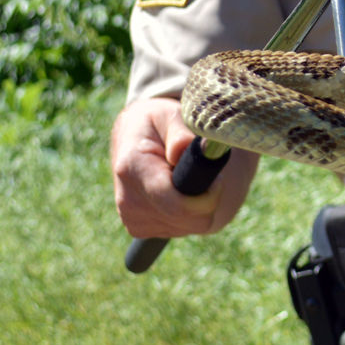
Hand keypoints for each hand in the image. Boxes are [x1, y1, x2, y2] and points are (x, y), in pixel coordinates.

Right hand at [110, 96, 256, 240]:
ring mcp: (132, 217)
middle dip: (207, 198)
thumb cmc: (158, 123)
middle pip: (187, 219)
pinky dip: (190, 213)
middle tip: (205, 173)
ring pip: (188, 226)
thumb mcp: (170, 115)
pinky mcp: (139, 228)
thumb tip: (183, 151)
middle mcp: (128, 200)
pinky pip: (181, 229)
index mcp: (132, 169)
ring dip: (198, 205)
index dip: (207, 196)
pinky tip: (178, 190)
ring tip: (187, 178)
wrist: (133, 135)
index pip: (177, 204)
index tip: (216, 176)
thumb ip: (181, 132)